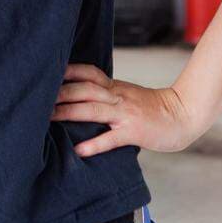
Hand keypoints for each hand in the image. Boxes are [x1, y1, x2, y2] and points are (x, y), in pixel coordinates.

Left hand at [51, 63, 207, 157]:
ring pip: (93, 109)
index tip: (47, 73)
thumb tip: (83, 98)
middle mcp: (118, 97)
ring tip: (49, 118)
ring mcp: (125, 114)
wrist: (183, 114)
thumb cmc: (153, 108)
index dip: (68, 72)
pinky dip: (94, 143)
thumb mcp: (128, 95)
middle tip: (38, 98)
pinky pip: (111, 138)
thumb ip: (108, 94)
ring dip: (69, 112)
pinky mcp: (133, 132)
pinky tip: (80, 150)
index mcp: (116, 87)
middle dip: (61, 92)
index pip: (89, 73)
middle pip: (85, 89)